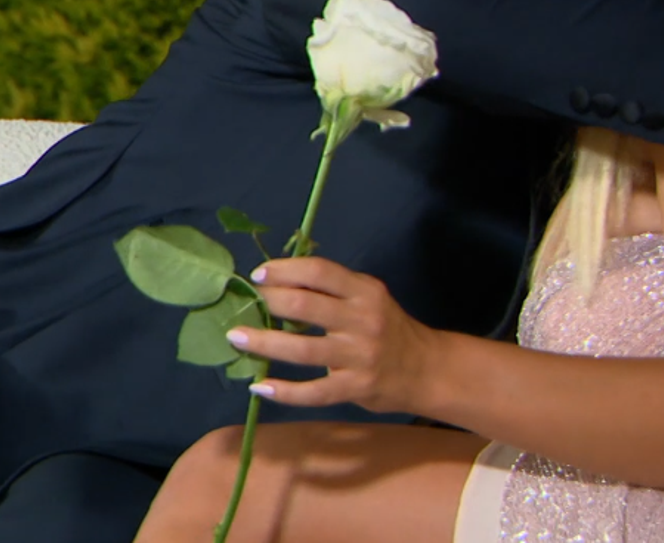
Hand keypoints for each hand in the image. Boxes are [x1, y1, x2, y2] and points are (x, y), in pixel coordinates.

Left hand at [226, 257, 441, 414]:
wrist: (426, 370)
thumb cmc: (389, 329)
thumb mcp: (369, 299)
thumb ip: (334, 290)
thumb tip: (280, 282)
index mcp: (364, 292)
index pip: (320, 272)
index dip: (285, 270)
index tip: (259, 275)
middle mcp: (362, 321)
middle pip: (306, 307)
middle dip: (269, 303)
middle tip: (245, 304)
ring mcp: (359, 357)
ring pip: (303, 350)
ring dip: (264, 343)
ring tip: (237, 337)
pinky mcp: (355, 388)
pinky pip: (313, 392)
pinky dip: (284, 391)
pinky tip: (259, 387)